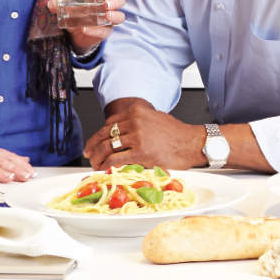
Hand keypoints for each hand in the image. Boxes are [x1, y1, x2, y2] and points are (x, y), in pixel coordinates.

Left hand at [48, 0, 125, 55]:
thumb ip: (59, 4)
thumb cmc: (77, 13)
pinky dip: (96, 30)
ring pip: (120, 17)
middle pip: (120, 1)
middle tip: (106, 4)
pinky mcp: (105, 32)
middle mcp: (109, 6)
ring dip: (114, 16)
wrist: (75, 33)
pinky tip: (86, 29)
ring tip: (106, 16)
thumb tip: (50, 4)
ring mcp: (108, 20)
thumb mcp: (67, 6)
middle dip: (115, 1)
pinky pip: (104, 31)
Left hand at [83, 98, 206, 170]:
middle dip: (93, 145)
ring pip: (108, 147)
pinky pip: (116, 159)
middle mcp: (135, 121)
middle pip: (106, 133)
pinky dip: (106, 165)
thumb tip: (121, 133)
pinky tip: (104, 169)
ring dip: (97, 157)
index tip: (94, 141)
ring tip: (94, 163)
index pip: (110, 122)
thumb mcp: (154, 118)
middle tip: (88, 153)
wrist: (191, 143)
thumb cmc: (175, 133)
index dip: (99, 134)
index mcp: (137, 110)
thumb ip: (136, 122)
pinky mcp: (140, 153)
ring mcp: (137, 137)